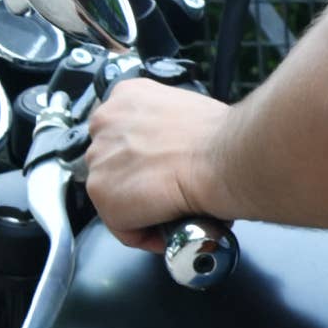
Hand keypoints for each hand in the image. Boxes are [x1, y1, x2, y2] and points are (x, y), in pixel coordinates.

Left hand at [86, 80, 232, 251]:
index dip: (145, 156)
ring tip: (174, 209)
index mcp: (128, 95)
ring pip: (116, 194)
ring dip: (143, 206)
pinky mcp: (103, 193)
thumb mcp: (193, 111)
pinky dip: (146, 232)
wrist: (227, 158)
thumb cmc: (224, 138)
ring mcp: (100, 158)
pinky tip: (172, 224)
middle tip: (170, 190)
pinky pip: (122, 225)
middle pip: (114, 163)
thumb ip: (171, 127)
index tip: (162, 169)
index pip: (123, 132)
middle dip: (140, 180)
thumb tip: (180, 150)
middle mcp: (105, 121)